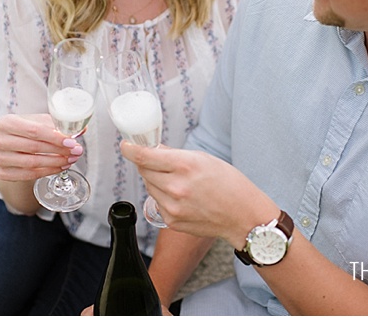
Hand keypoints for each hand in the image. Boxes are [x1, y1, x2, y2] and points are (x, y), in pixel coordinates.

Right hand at [0, 113, 83, 181]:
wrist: (11, 144)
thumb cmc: (27, 130)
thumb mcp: (40, 122)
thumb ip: (59, 124)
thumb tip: (82, 129)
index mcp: (6, 122)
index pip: (34, 130)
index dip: (54, 138)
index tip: (72, 142)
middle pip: (33, 147)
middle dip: (58, 151)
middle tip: (76, 152)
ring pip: (31, 163)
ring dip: (55, 163)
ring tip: (70, 160)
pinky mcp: (3, 173)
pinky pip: (28, 175)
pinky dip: (47, 172)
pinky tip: (59, 167)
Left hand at [121, 142, 274, 245]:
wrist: (242, 215)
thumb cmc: (228, 183)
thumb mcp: (203, 158)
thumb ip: (174, 155)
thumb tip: (154, 150)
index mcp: (184, 165)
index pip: (145, 157)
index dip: (130, 149)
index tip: (125, 145)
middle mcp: (176, 187)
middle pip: (144, 171)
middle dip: (147, 164)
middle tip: (159, 162)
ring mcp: (173, 207)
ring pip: (150, 187)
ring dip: (156, 180)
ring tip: (177, 180)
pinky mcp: (172, 222)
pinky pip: (158, 203)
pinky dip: (163, 196)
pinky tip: (181, 196)